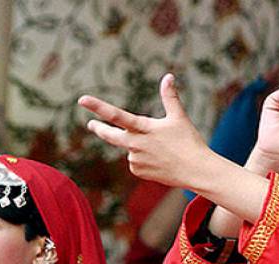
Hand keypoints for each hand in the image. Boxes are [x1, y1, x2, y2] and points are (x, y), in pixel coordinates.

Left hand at [79, 74, 219, 190]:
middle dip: (100, 129)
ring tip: (162, 149)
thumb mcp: (179, 117)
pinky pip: (135, 162)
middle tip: (91, 125)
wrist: (196, 171)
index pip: (116, 115)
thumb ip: (170, 97)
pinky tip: (159, 161)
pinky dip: (143, 159)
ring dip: (138, 146)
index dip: (98, 107)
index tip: (82, 99)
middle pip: (111, 136)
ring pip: (130, 149)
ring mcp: (136, 160)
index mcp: (145, 128)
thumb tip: (168, 76)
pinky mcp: (139, 172)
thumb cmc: (189, 142)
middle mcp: (136, 144)